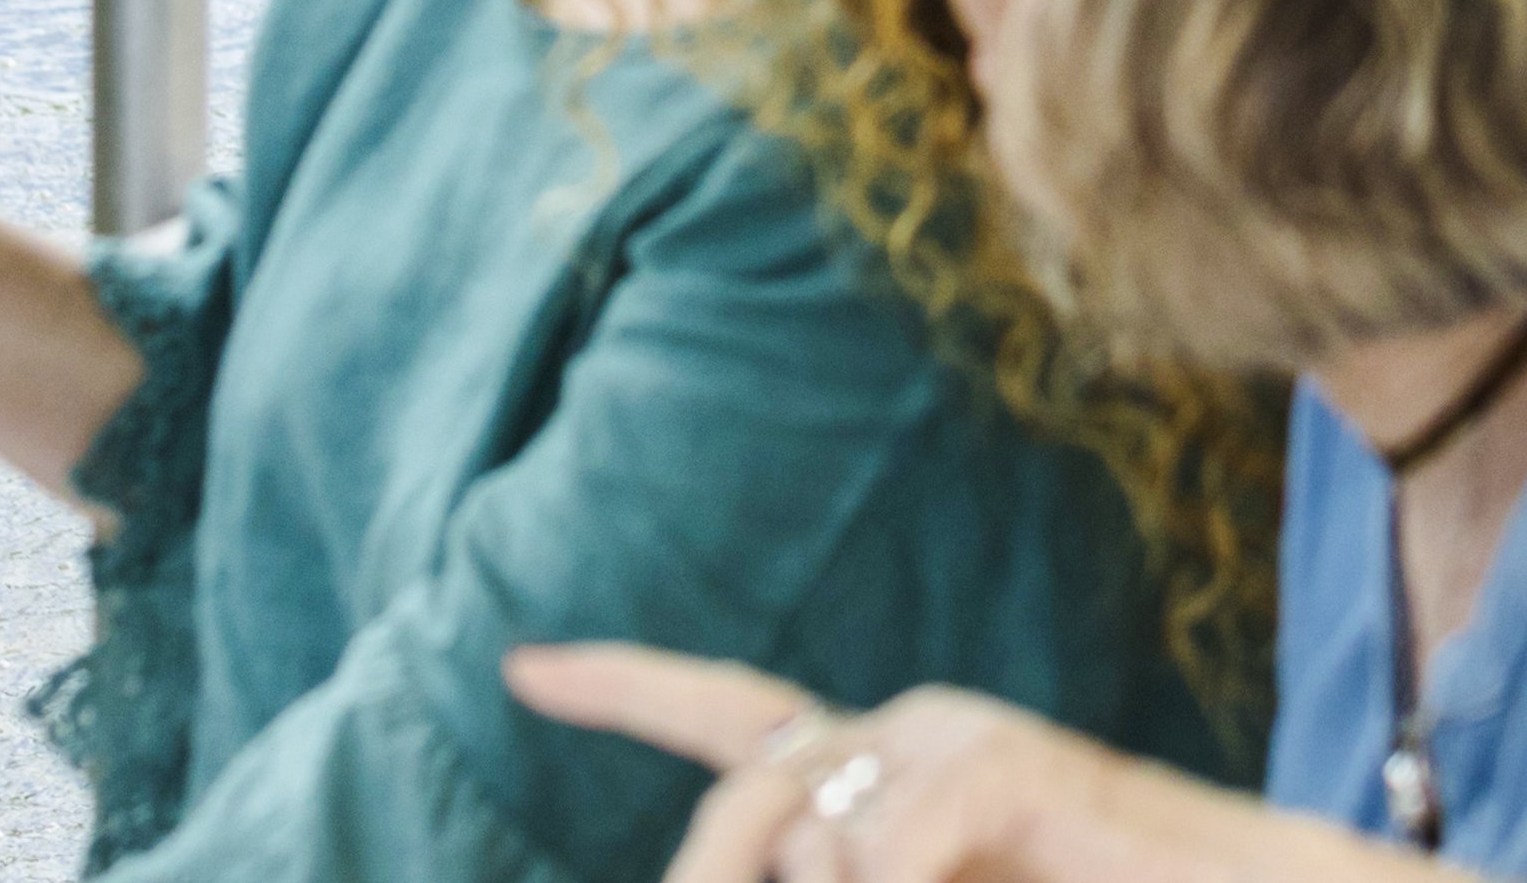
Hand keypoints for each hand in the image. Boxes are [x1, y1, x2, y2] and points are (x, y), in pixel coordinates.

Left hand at [514, 650, 1240, 882]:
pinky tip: (973, 880)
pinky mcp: (1004, 762)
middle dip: (722, 877)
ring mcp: (956, 737)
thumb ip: (833, 876)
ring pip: (811, 851)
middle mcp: (907, 731)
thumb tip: (780, 866)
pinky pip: (881, 855)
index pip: (731, 715)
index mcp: (883, 772)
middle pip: (739, 808)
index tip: (522, 666)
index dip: (622, 689)